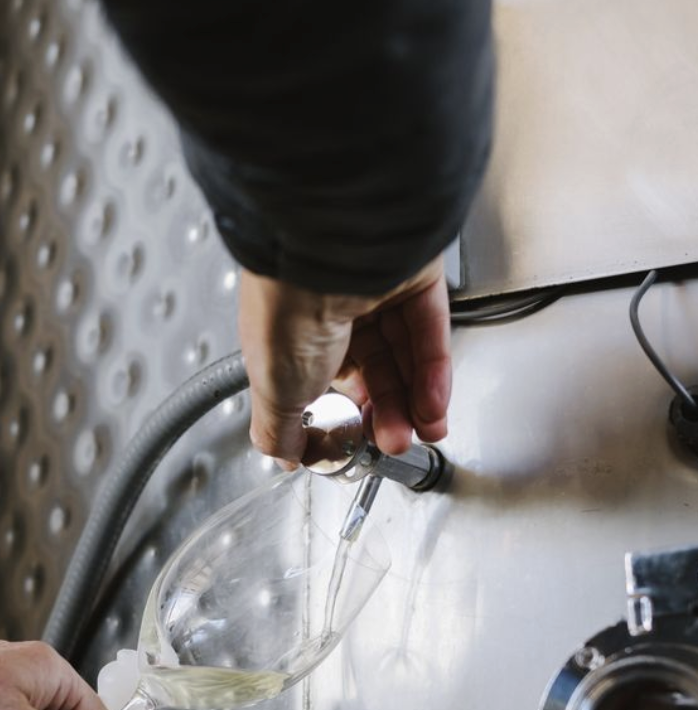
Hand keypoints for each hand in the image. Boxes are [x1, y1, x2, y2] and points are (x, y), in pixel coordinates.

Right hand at [238, 255, 450, 462]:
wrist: (323, 254)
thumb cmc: (285, 309)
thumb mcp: (274, 390)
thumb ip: (280, 429)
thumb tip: (284, 455)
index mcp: (293, 331)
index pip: (328, 378)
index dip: (347, 412)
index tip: (356, 440)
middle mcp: (333, 307)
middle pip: (373, 370)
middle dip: (386, 414)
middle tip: (394, 443)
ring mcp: (376, 290)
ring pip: (404, 354)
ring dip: (416, 401)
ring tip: (422, 433)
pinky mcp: (415, 277)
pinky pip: (430, 332)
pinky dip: (434, 374)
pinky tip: (433, 406)